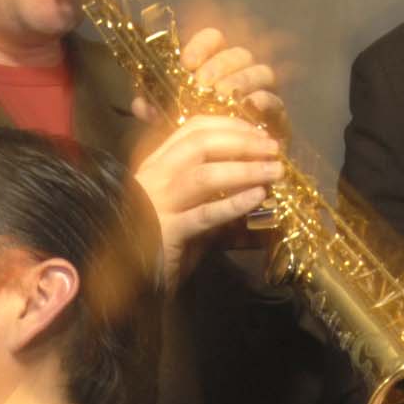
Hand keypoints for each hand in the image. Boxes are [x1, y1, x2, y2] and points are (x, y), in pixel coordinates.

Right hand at [128, 32, 284, 277]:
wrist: (129, 278)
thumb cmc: (159, 239)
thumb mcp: (186, 207)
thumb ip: (213, 192)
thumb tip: (257, 180)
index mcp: (157, 163)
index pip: (194, 128)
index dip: (231, 125)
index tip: (260, 132)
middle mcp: (154, 176)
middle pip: (201, 144)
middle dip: (242, 142)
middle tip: (274, 149)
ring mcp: (158, 203)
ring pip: (203, 175)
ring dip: (244, 169)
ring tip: (274, 172)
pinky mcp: (167, 232)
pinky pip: (204, 214)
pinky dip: (234, 204)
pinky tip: (256, 198)